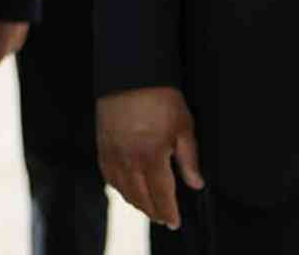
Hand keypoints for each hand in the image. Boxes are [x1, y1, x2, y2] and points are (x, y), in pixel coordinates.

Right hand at [96, 86, 204, 230]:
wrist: (129, 75)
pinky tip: (125, 189)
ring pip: (123, 189)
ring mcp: (113, 153)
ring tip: (146, 208)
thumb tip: (196, 183)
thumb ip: (189, 159)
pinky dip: (117, 187)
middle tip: (162, 219)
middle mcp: (129, 160)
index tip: (174, 222)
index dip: (168, 212)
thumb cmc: (159, 98)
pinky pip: (108, 175)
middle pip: (141, 197)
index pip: (161, 195)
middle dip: (153, 211)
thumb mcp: (183, 127)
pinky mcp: (102, 144)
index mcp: (152, 157)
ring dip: (135, 203)